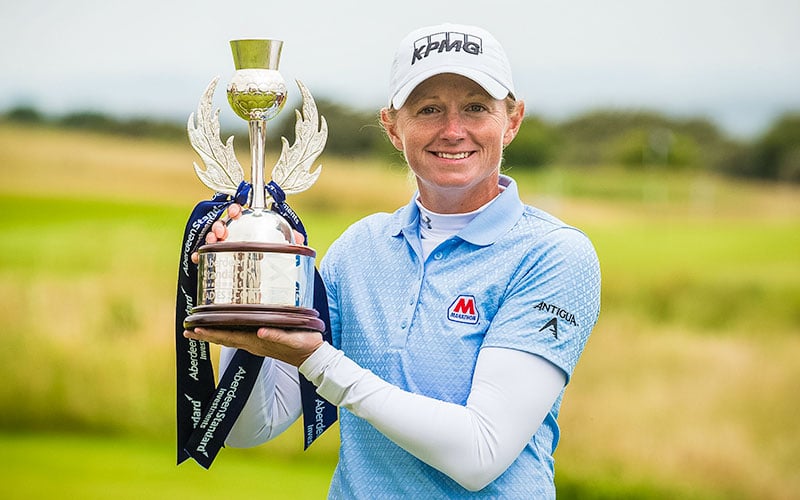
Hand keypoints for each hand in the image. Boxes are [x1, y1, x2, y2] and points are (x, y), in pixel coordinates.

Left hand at [184, 326, 323, 366]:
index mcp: (257, 342)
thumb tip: (260, 332)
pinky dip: (225, 333)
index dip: (212, 333)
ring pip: (229, 338)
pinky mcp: (260, 341)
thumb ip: (277, 335)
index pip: (230, 337)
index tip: (195, 329)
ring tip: (197, 331)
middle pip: (224, 338)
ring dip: (212, 334)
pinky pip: (238, 336)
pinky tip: (221, 330)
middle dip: (205, 335)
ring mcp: (256, 343)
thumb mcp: (293, 339)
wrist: (312, 357)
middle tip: (186, 330)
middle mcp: (253, 343)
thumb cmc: (304, 345)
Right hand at [191, 204, 303, 263]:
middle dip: (219, 223)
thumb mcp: (283, 245)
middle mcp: (233, 233)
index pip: (238, 212)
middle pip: (222, 223)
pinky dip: (200, 255)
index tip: (236, 210)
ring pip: (212, 237)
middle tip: (222, 230)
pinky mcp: (216, 258)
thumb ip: (290, 240)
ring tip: (213, 241)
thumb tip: (300, 239)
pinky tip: (197, 258)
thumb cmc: (272, 253)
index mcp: (247, 225)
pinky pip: (205, 255)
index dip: (234, 208)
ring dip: (210, 236)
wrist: (269, 275)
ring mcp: (224, 245)